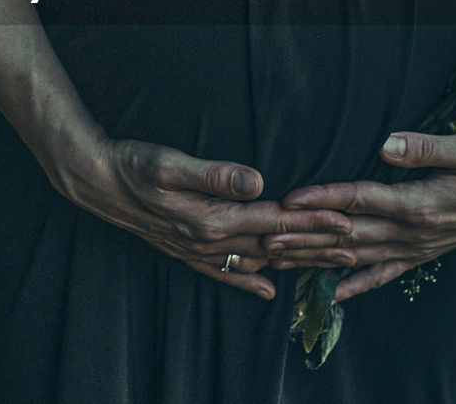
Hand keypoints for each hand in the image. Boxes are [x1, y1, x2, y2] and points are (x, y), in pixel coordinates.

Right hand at [51, 135, 352, 300]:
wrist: (97, 183)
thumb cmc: (134, 165)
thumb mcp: (172, 163)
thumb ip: (216, 175)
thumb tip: (257, 181)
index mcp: (212, 217)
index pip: (274, 220)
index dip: (312, 218)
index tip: (346, 218)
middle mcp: (209, 240)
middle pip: (275, 246)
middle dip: (317, 245)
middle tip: (358, 245)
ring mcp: (199, 250)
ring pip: (259, 261)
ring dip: (296, 262)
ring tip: (331, 265)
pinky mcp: (188, 250)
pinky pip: (226, 274)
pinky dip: (250, 283)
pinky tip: (269, 292)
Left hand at [263, 132, 455, 301]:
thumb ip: (426, 147)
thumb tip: (388, 144)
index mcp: (419, 204)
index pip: (360, 200)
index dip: (323, 199)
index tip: (290, 199)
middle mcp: (412, 232)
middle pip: (347, 235)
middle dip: (304, 236)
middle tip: (265, 238)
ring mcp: (414, 248)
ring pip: (356, 257)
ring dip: (316, 260)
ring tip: (280, 262)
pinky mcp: (419, 256)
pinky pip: (382, 275)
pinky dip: (355, 285)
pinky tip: (329, 294)